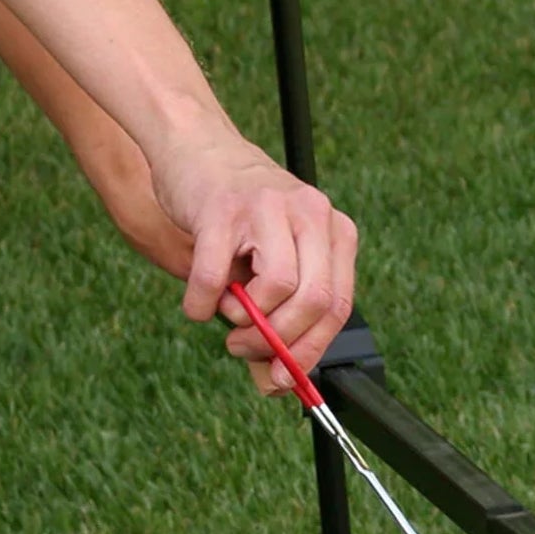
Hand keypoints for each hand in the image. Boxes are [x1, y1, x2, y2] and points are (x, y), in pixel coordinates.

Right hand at [149, 124, 357, 394]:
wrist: (196, 148)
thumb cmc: (238, 217)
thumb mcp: (271, 262)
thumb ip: (278, 319)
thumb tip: (276, 385)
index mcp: (334, 230)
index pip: (337, 305)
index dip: (311, 350)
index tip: (284, 378)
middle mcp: (311, 214)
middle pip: (314, 300)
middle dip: (280, 341)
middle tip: (245, 348)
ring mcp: (269, 207)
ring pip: (277, 288)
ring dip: (247, 322)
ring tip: (227, 319)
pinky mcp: (222, 208)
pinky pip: (217, 275)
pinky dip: (203, 303)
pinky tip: (197, 306)